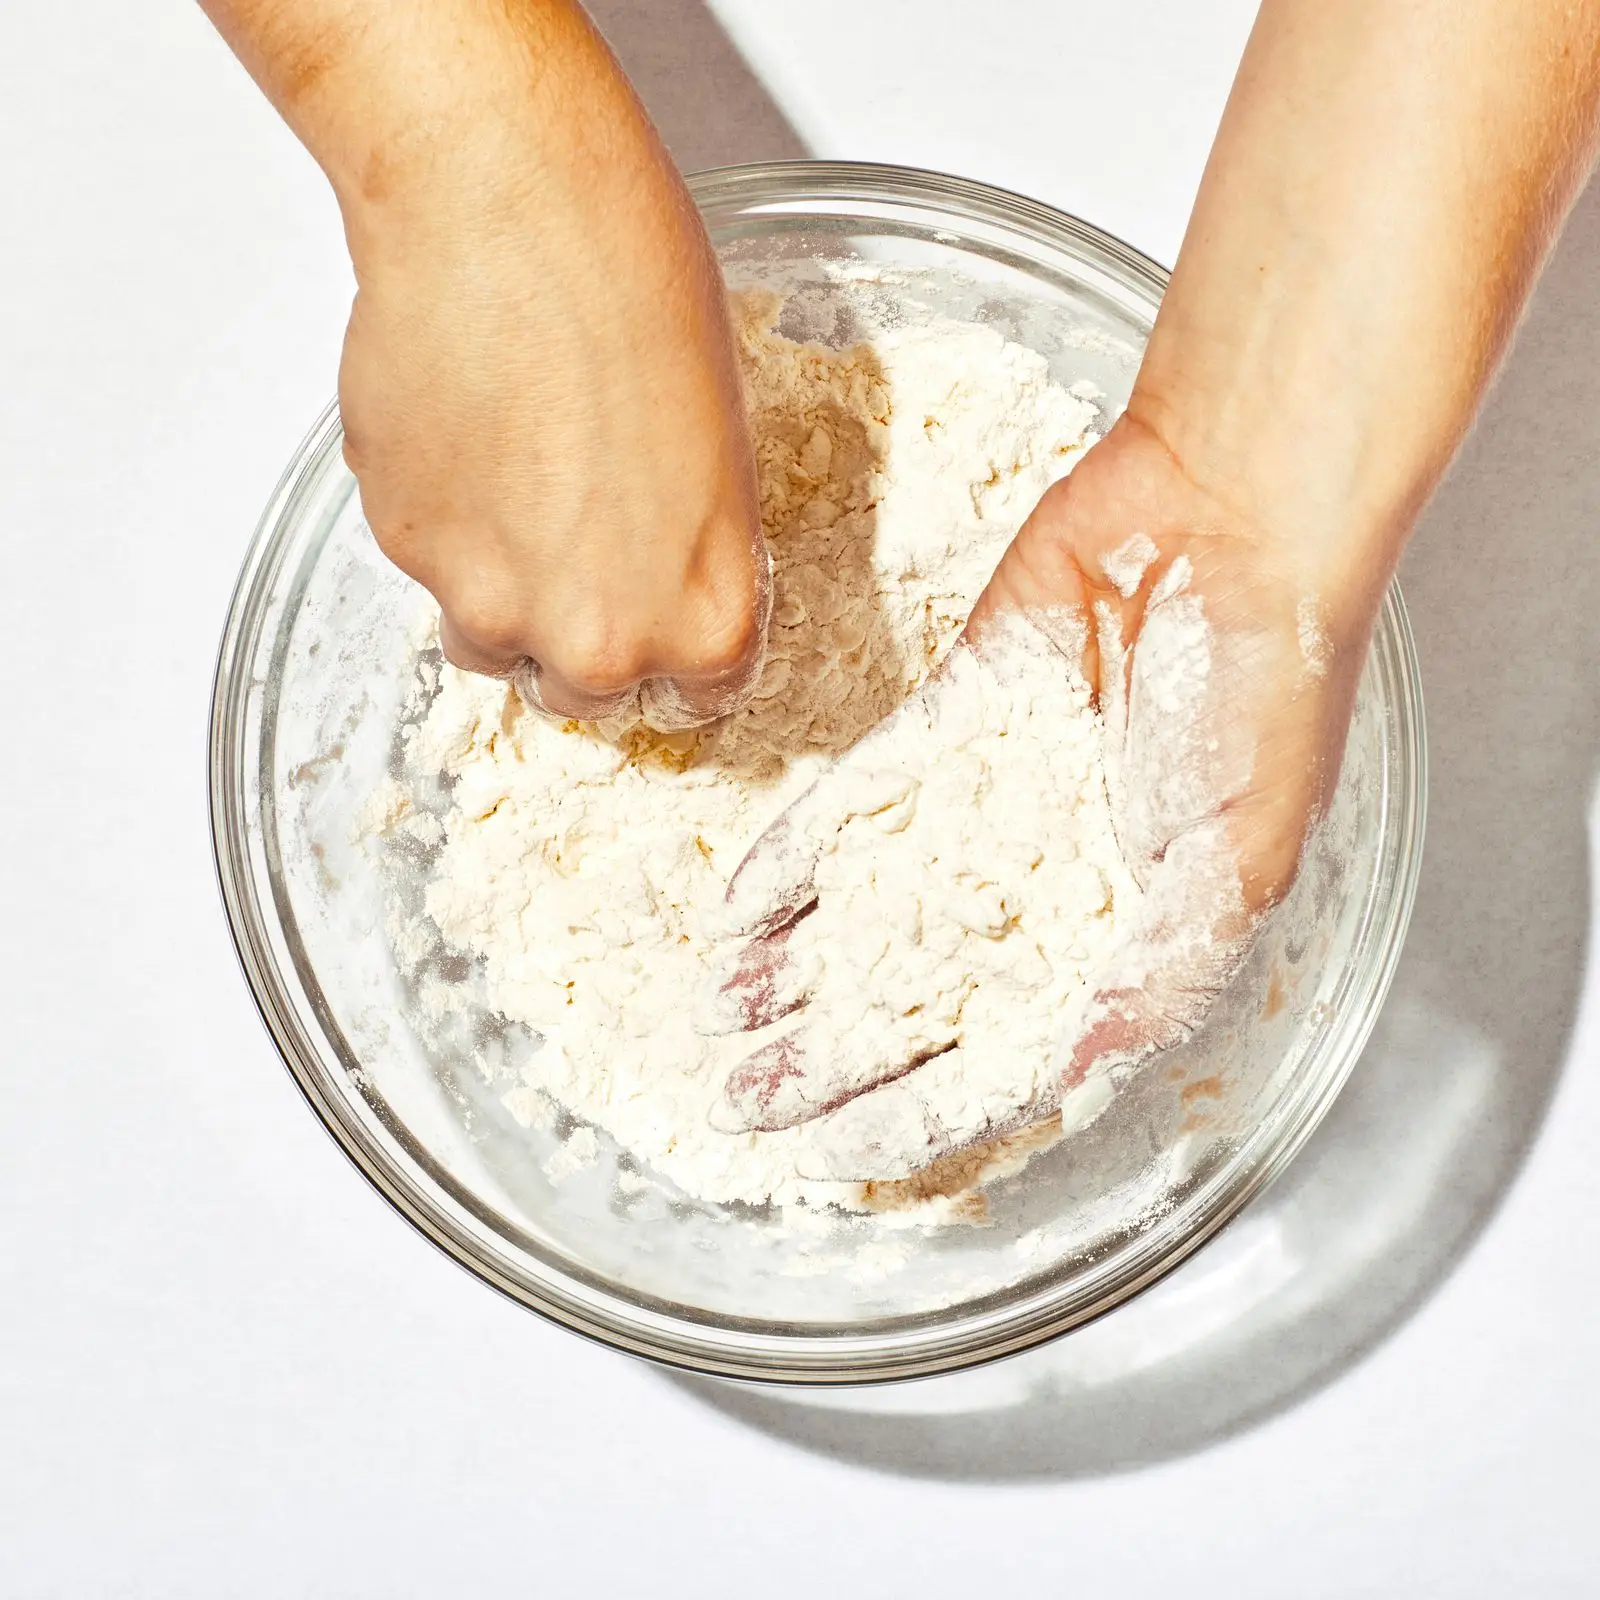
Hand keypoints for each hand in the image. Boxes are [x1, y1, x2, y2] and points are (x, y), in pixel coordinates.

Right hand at [335, 12, 767, 728]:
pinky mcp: (408, 550)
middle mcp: (600, 640)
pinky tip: (465, 439)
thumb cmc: (636, 289)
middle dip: (583, 637)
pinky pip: (430, 571)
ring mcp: (493, 604)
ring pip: (494, 647)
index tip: (660, 627)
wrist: (507, 205)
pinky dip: (444, 527)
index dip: (678, 660)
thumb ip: (692, 547)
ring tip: (514, 492)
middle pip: (587, 697)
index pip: (701, 699)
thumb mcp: (724, 441)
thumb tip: (656, 568)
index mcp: (703, 618)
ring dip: (504, 597)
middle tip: (580, 553)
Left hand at [704, 412, 1372, 1176]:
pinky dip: (799, 856)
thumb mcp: (1241, 862)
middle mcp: (1046, 886)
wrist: (1226, 519)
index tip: (828, 1155)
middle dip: (827, 1057)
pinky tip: (741, 905)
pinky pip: (858, 805)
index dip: (914, 1112)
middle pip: (918, 997)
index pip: (1001, 1057)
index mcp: (1122, 939)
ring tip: (721, 1013)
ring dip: (796, 965)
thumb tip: (1072, 1068)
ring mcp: (990, 805)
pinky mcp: (949, 727)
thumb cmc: (1268, 691)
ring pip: (873, 908)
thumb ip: (1157, 970)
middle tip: (740, 1097)